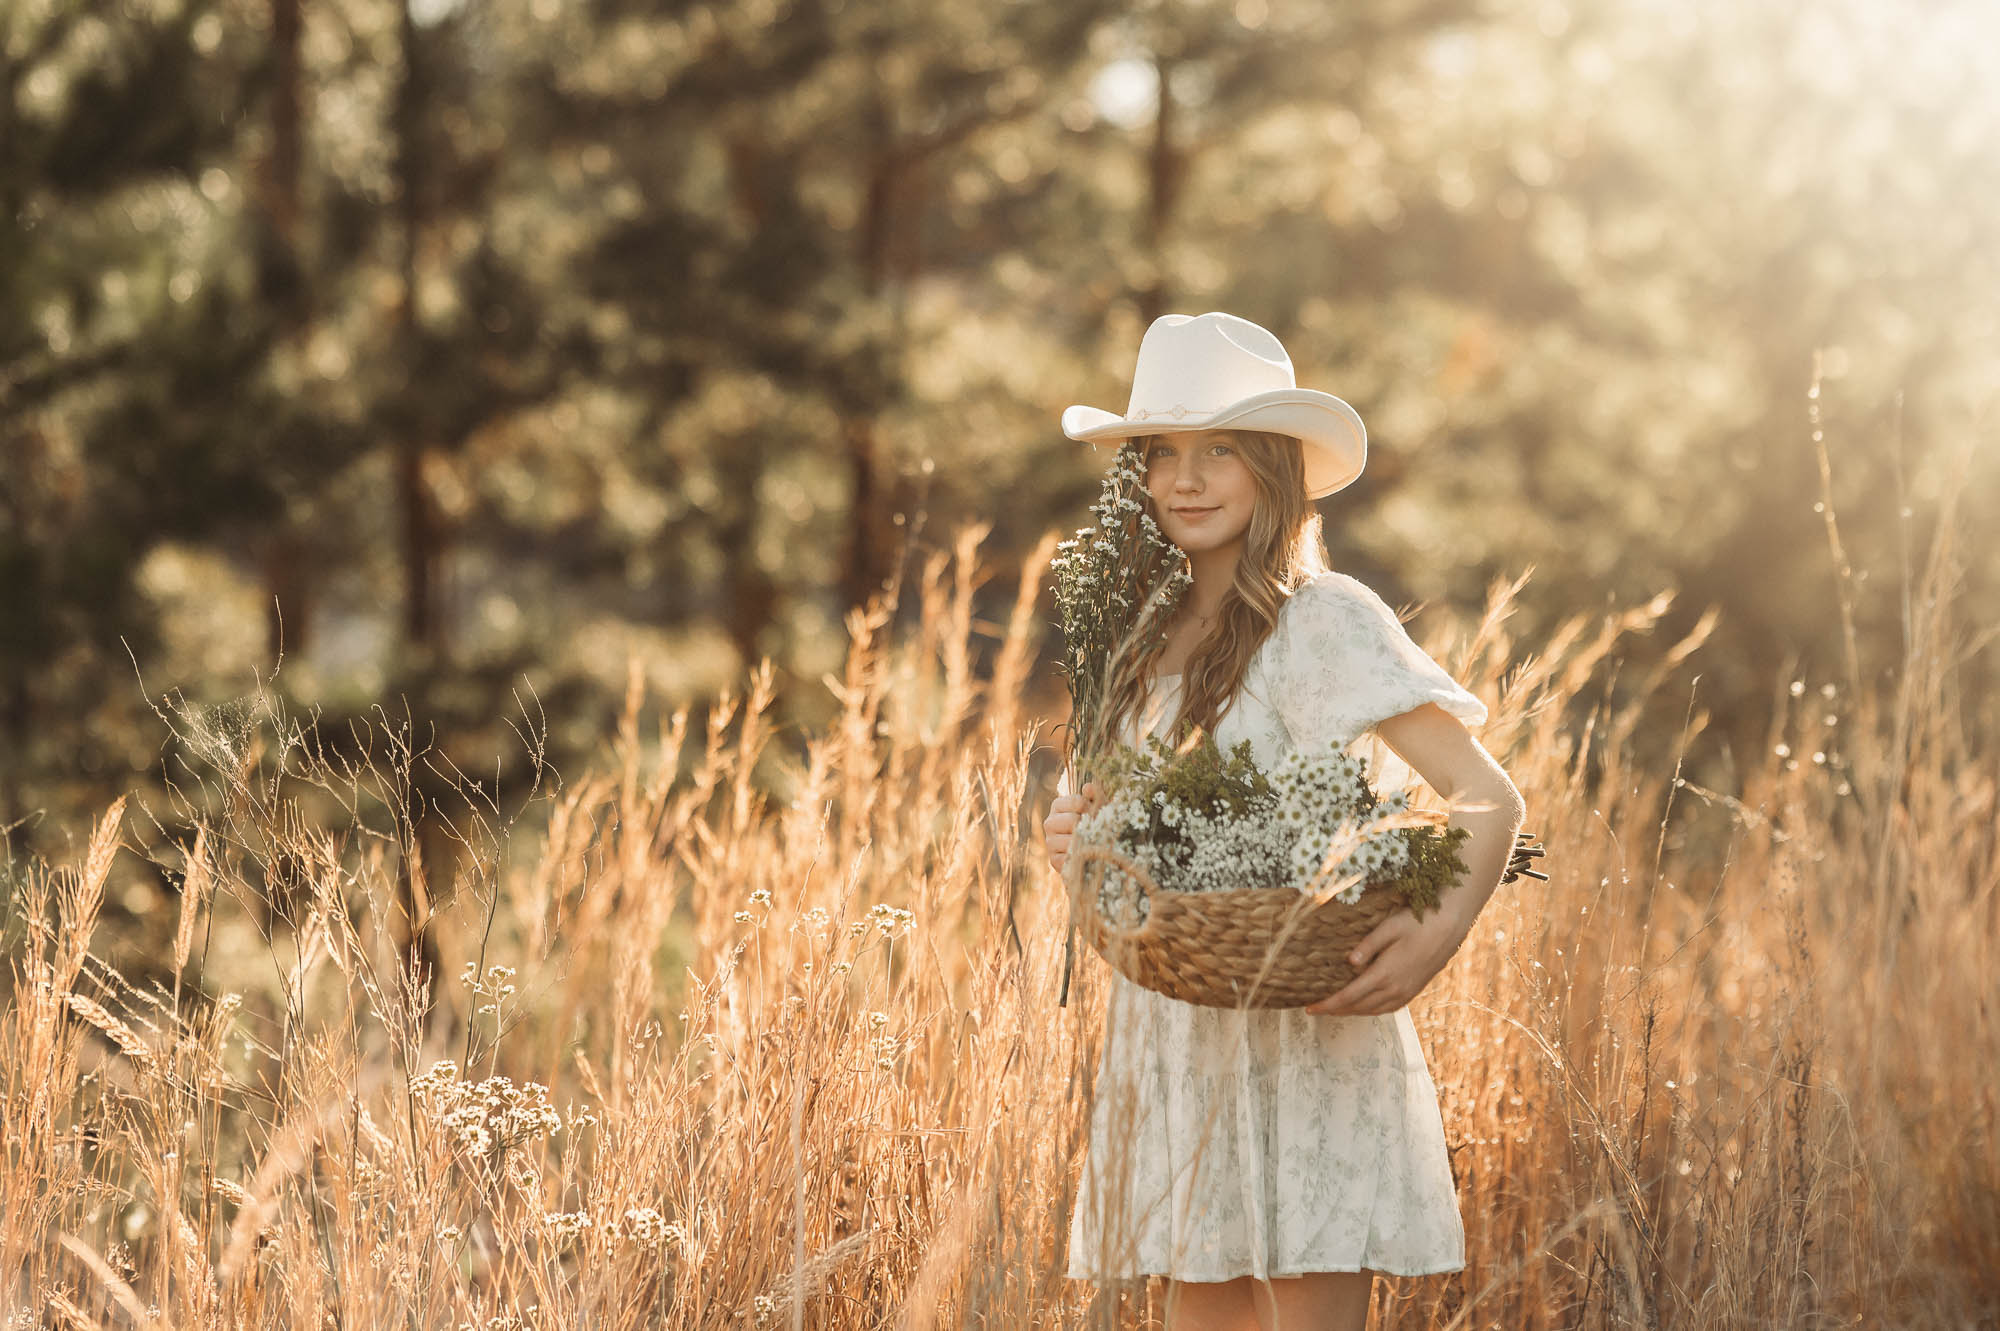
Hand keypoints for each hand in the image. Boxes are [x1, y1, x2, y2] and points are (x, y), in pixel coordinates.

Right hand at [1043, 781, 1104, 876]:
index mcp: (1058, 806)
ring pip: (1070, 840)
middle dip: (1089, 826)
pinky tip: (1087, 856)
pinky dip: (1081, 858)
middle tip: (1099, 831)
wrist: (1095, 853)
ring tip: (1095, 843)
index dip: (1092, 808)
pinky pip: (1070, 858)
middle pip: (1072, 820)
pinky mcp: (1054, 860)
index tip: (1099, 814)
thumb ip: (1095, 796)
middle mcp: (1050, 822)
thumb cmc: (1096, 825)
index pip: (1076, 802)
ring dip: (1086, 843)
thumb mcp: (1098, 808)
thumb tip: (1088, 787)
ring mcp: (1050, 842)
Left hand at [1301, 899, 1474, 1016]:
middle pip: (1358, 1007)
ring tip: (1333, 1008)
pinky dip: (1370, 1010)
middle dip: (1334, 1010)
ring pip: (1372, 1010)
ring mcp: (1406, 992)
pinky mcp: (1413, 991)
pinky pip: (1387, 1008)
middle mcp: (1395, 989)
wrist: (1449, 928)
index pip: (1349, 996)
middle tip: (1315, 1009)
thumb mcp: (1389, 927)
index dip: (1327, 1004)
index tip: (1309, 1008)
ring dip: (1351, 1012)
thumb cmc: (1416, 922)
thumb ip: (1367, 945)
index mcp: (1384, 974)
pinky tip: (1361, 1004)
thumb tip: (1349, 962)